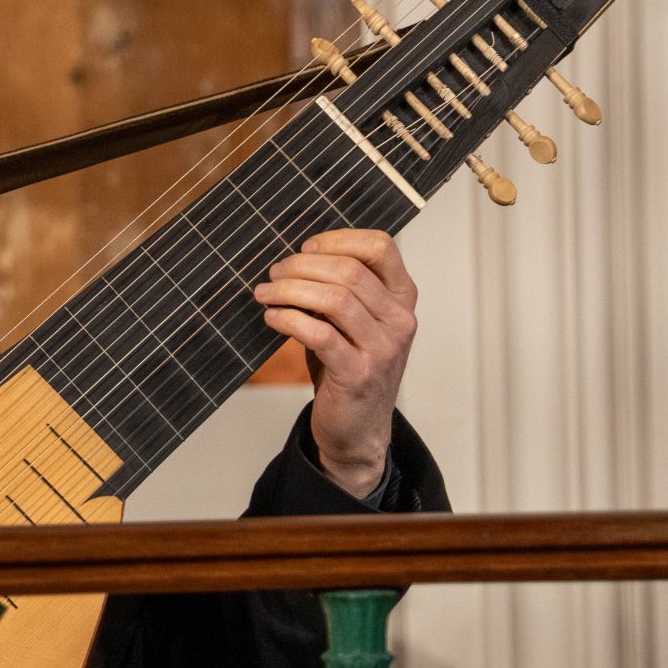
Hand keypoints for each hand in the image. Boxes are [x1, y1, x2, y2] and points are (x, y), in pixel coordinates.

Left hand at [252, 228, 418, 497]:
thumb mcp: (353, 321)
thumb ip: (339, 289)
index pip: (381, 246)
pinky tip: (272, 318)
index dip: (338, 239)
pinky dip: (289, 320)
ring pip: (335, 298)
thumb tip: (294, 258)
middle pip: (350, 270)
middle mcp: (400, 320)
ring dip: (290, 290)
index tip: (305, 249)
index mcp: (402, 297)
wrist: (358, 428)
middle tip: (273, 273)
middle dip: (302, 266)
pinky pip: (319, 334)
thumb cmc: (349, 365)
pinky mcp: (359, 374)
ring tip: (265, 293)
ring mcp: (383, 348)